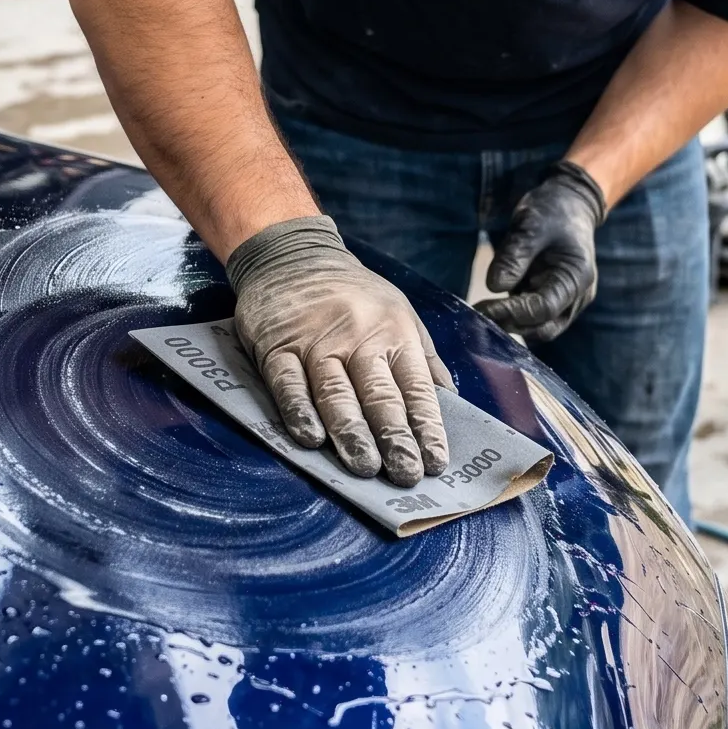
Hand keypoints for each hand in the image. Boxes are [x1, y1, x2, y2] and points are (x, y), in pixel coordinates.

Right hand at [227, 216, 452, 484]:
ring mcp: (315, 342)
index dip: (427, 428)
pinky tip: (311, 439)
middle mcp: (358, 338)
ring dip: (352, 434)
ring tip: (366, 467)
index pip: (416, 388)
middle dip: (395, 439)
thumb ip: (424, 360)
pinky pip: (289, 384)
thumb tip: (450, 404)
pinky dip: (299, 412)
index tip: (436, 462)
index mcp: (394, 333)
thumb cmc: (355, 294)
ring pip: (336, 394)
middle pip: (379, 396)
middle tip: (406, 474)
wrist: (292, 254)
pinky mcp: (277, 347)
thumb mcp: (401, 313)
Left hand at [477, 161, 606, 343]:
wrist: (570, 205)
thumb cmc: (553, 211)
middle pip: (543, 327)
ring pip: (538, 328)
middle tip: (478, 314)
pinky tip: (492, 308)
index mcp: (577, 277)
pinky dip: (514, 317)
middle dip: (510, 324)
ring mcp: (567, 302)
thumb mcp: (531, 225)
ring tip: (482, 311)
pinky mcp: (554, 301)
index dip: (511, 312)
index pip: (544, 308)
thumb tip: (495, 287)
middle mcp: (577, 297)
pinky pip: (534, 318)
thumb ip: (514, 256)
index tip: (482, 308)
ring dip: (510, 323)